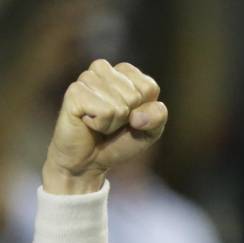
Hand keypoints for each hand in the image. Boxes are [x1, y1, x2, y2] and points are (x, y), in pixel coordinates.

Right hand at [43, 60, 167, 193]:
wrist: (89, 161)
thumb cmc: (119, 140)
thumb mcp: (150, 130)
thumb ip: (158, 116)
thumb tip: (137, 115)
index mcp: (124, 72)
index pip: (149, 88)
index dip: (144, 111)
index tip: (129, 117)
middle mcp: (102, 69)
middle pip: (135, 96)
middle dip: (128, 118)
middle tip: (112, 122)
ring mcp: (86, 78)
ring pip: (120, 105)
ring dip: (113, 123)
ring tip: (100, 123)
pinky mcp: (74, 92)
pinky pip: (105, 112)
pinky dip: (102, 125)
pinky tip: (89, 124)